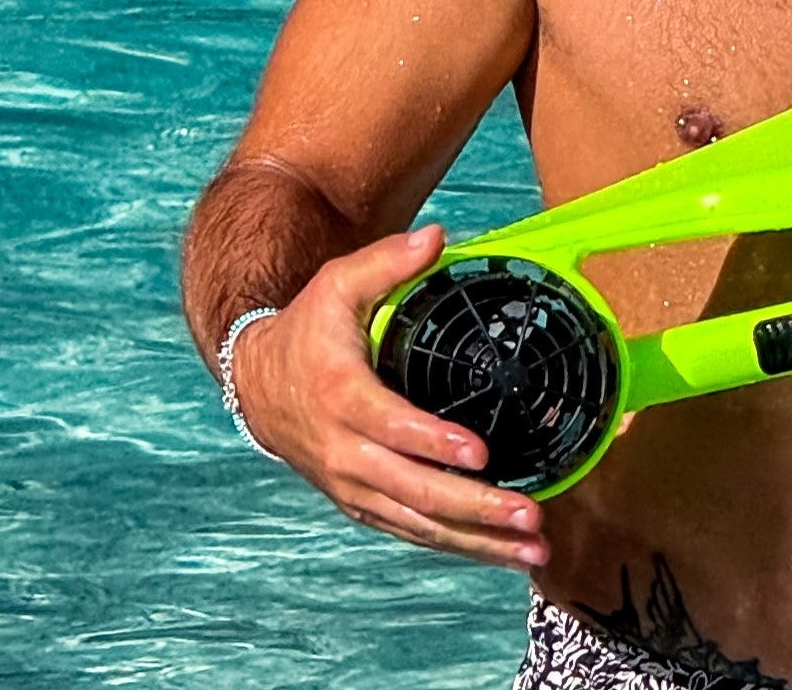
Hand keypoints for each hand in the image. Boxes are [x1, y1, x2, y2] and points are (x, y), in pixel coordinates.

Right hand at [232, 223, 549, 570]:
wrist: (257, 383)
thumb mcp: (337, 283)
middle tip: (529, 516)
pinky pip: (411, 532)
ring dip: (477, 542)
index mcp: (341, 394)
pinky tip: (500, 554)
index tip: (481, 454)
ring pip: (417, 524)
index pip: (391, 426)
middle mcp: (344, 451)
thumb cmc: (308, 329)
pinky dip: (457, 548)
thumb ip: (387, 261)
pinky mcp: (360, 503)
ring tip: (533, 551)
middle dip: (475, 508)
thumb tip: (437, 237)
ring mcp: (352, 484)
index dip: (435, 443)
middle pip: (413, 490)